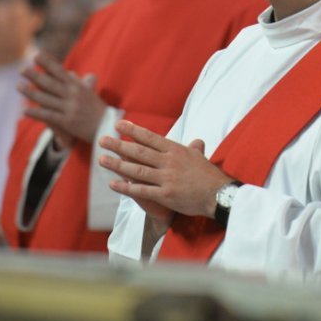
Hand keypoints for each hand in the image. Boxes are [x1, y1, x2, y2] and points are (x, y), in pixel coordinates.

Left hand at [20, 52, 107, 149]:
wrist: (106, 127)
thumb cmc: (96, 109)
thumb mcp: (89, 92)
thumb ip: (78, 82)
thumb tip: (71, 73)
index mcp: (78, 86)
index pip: (60, 71)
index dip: (48, 63)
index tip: (36, 55)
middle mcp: (73, 95)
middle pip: (50, 83)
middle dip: (35, 75)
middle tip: (22, 69)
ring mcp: (69, 108)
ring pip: (46, 99)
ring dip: (30, 93)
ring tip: (18, 86)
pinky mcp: (67, 121)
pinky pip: (48, 115)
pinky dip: (36, 113)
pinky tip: (25, 110)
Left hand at [98, 119, 231, 219]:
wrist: (218, 194)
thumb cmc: (209, 175)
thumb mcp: (200, 157)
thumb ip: (194, 149)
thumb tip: (197, 142)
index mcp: (175, 150)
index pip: (150, 137)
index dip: (133, 131)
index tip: (118, 125)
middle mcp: (169, 161)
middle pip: (139, 152)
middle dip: (119, 145)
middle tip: (102, 140)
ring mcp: (166, 178)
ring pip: (137, 170)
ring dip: (117, 165)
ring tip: (102, 160)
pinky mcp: (165, 195)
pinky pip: (141, 190)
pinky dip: (126, 187)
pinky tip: (113, 184)